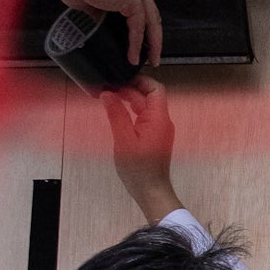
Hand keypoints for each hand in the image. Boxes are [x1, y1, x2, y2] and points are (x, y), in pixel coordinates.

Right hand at [49, 0, 163, 68]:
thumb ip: (92, 10)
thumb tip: (94, 21)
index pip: (139, 6)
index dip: (141, 24)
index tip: (139, 39)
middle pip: (151, 15)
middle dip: (153, 36)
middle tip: (152, 53)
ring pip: (151, 22)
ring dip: (152, 43)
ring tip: (151, 60)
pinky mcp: (133, 1)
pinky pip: (138, 28)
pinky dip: (136, 45)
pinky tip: (133, 57)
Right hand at [104, 74, 182, 223]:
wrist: (150, 190)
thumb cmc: (138, 168)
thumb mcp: (123, 139)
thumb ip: (116, 114)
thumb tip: (107, 94)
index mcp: (159, 118)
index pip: (155, 89)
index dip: (140, 80)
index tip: (121, 78)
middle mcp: (162, 121)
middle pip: (149, 97)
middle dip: (130, 89)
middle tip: (109, 87)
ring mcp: (159, 129)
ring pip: (146, 107)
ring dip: (130, 100)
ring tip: (110, 96)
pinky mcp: (154, 137)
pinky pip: (144, 118)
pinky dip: (132, 112)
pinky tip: (118, 112)